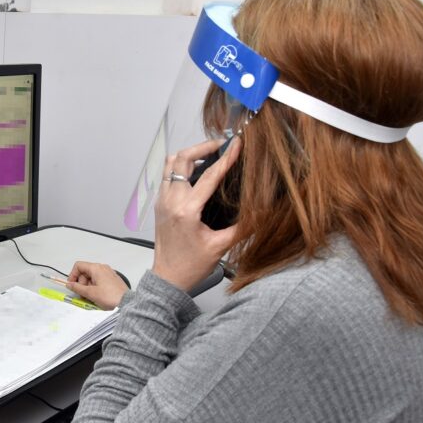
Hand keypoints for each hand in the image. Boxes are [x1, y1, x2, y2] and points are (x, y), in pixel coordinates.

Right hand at [65, 261, 128, 309]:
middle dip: (81, 284)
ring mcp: (108, 273)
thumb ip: (77, 288)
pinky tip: (96, 297)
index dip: (72, 275)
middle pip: (85, 272)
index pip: (78, 266)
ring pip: (91, 277)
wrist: (126, 302)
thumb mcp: (90, 293)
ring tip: (90, 298)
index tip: (71, 285)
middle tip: (82, 295)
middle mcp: (102, 268)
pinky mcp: (111, 280)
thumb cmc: (111, 297)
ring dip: (87, 287)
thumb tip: (70, 285)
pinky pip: (98, 281)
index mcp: (96, 268)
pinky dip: (94, 288)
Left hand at [152, 137, 241, 291]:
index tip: (237, 144)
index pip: (208, 176)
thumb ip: (242, 227)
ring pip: (170, 164)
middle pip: (182, 159)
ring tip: (209, 153)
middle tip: (221, 145)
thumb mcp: (221, 246)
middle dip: (202, 147)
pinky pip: (167, 175)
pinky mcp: (159, 204)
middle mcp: (170, 201)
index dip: (225, 158)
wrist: (168, 278)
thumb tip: (262, 212)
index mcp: (186, 211)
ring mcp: (162, 201)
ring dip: (189, 154)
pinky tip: (197, 170)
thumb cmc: (190, 265)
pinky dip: (180, 166)